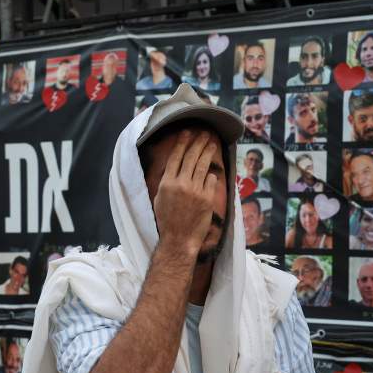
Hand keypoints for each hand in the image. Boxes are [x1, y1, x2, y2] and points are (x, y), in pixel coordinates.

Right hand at [152, 129, 218, 256]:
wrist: (179, 239)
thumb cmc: (167, 221)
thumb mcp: (159, 199)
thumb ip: (167, 182)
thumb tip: (174, 168)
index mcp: (167, 183)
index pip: (176, 157)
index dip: (182, 143)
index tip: (187, 133)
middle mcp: (181, 183)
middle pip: (191, 157)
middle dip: (198, 143)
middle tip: (204, 134)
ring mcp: (195, 190)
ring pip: (203, 165)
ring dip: (208, 152)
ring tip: (212, 144)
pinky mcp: (207, 198)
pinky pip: (211, 180)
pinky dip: (211, 176)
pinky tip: (212, 172)